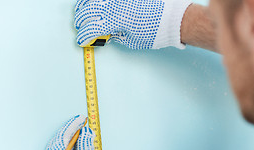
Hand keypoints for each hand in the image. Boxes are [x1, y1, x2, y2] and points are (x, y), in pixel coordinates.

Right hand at [74, 0, 191, 48]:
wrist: (174, 18)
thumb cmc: (157, 31)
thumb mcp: (133, 40)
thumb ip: (117, 36)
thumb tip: (107, 34)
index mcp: (115, 20)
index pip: (92, 28)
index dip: (84, 36)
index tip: (81, 40)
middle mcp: (115, 4)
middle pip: (88, 10)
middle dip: (80, 19)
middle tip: (78, 25)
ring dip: (84, 4)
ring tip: (81, 10)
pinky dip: (98, 0)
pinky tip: (95, 2)